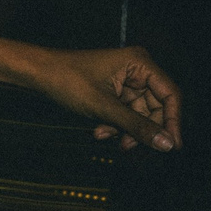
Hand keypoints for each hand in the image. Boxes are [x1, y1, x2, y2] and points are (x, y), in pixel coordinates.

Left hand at [26, 46, 181, 150]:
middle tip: (127, 147)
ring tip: (104, 136)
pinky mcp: (114, 92)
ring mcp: (125, 81)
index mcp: (139, 63)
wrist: (37, 75)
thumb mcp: (104, 108)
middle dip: (141, 129)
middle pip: (155, 108)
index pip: (170, 94)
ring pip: (139, 115)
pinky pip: (125, 114)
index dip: (173, 121)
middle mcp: (137, 70)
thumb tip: (167, 145)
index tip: (172, 147)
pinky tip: (99, 131)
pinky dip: (115, 126)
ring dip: (124, 130)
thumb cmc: (68, 81)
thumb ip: (137, 126)